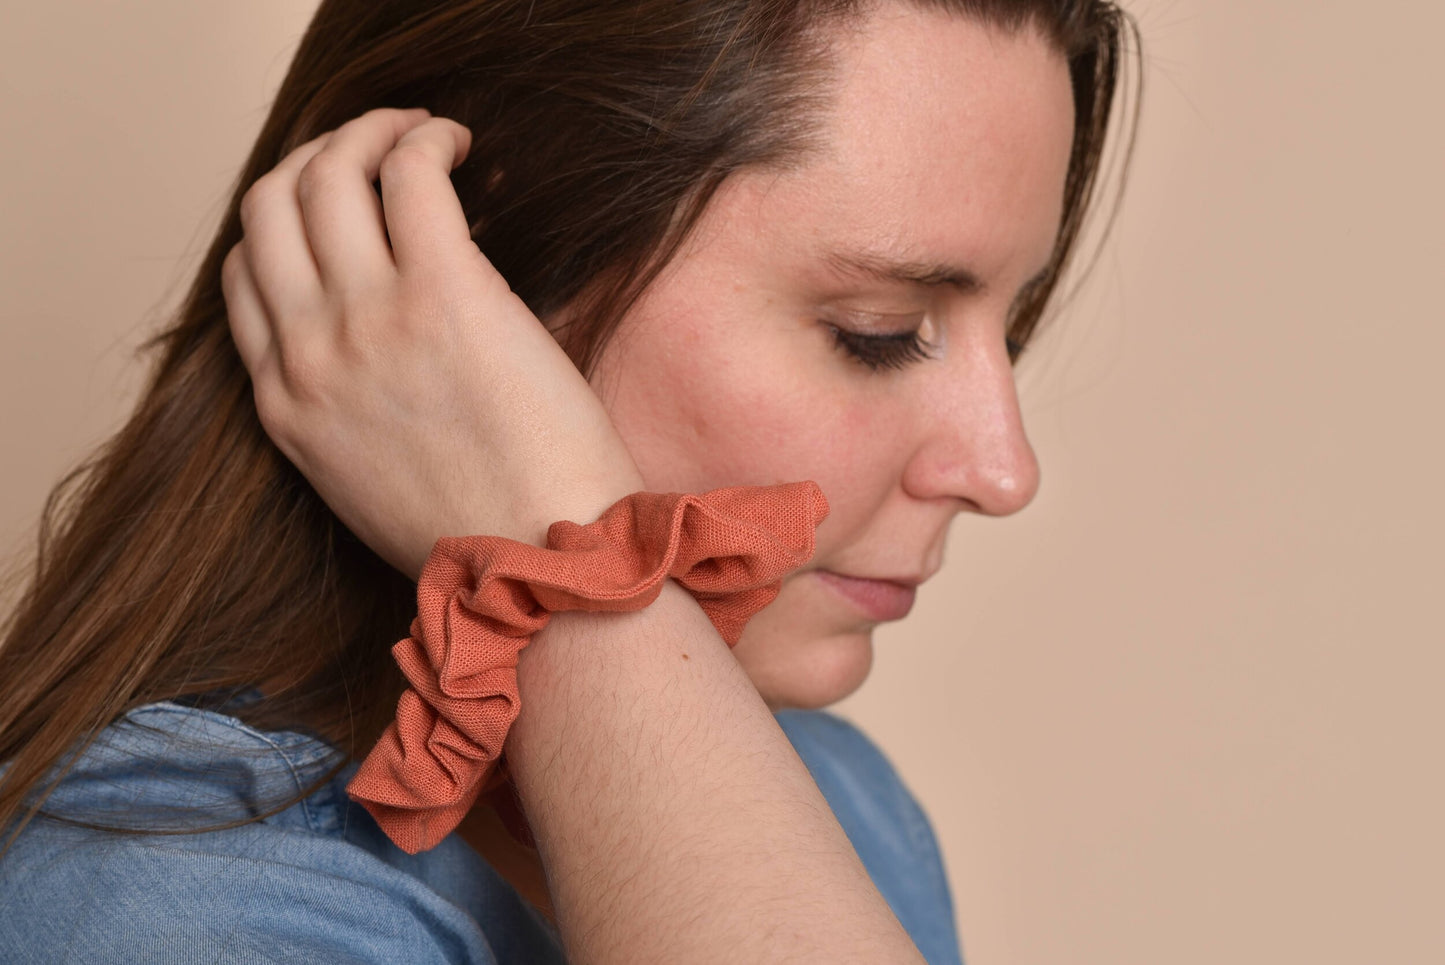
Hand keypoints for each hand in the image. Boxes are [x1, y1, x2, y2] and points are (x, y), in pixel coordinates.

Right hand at [222, 108, 643, 578]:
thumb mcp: (367, 483)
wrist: (540, 566)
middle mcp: (308, 354)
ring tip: (424, 133)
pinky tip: (459, 144)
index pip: (244, 277)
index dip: (287, 224)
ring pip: (325, 174)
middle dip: (316, 156)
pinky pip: (408, 176)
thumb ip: (345, 409)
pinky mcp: (443, 297)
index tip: (342, 210)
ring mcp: (367, 322)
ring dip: (370, 131)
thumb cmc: (482, 530)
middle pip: (269, 207)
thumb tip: (381, 344)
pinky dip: (425, 138)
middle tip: (378, 148)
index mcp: (285, 404)